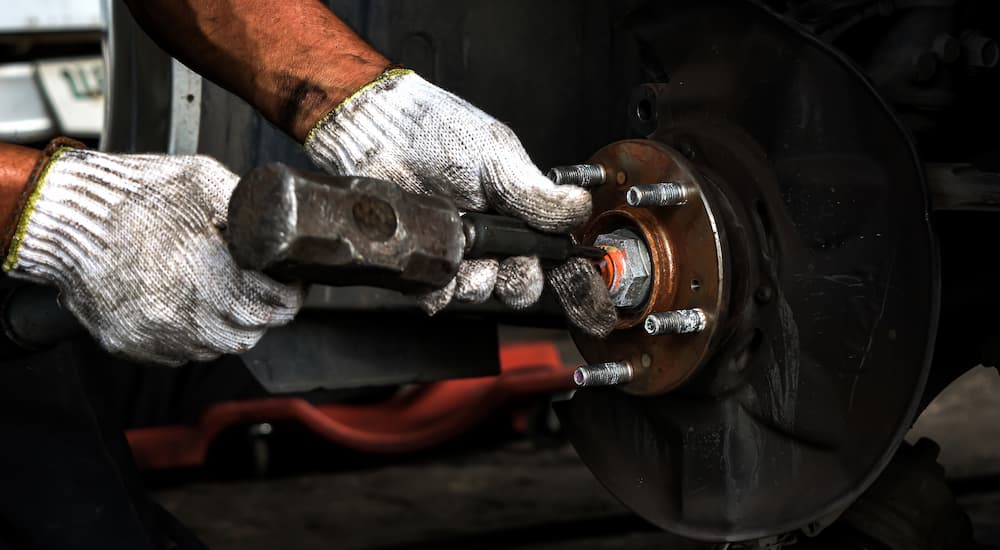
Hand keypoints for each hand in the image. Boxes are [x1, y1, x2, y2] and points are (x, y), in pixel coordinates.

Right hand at [3, 148, 303, 365]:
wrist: (64, 216)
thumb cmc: (132, 195)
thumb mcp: (202, 180)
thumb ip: (246, 206)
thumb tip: (277, 218)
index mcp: (220, 285)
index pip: (281, 308)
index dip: (289, 291)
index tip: (286, 279)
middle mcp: (193, 323)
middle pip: (251, 332)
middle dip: (260, 308)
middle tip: (253, 283)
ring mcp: (160, 339)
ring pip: (215, 347)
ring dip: (224, 324)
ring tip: (215, 289)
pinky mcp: (131, 345)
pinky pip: (176, 351)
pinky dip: (186, 332)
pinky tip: (178, 300)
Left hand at [305, 68, 616, 336]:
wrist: (377, 132)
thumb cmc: (437, 132)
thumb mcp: (497, 157)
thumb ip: (538, 193)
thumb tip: (579, 207)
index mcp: (522, 212)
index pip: (560, 258)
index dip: (580, 286)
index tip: (593, 309)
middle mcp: (493, 236)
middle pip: (521, 285)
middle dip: (516, 280)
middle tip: (504, 260)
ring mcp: (458, 252)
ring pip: (481, 293)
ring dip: (474, 281)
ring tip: (461, 251)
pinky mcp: (424, 262)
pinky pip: (438, 296)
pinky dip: (437, 290)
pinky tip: (434, 268)